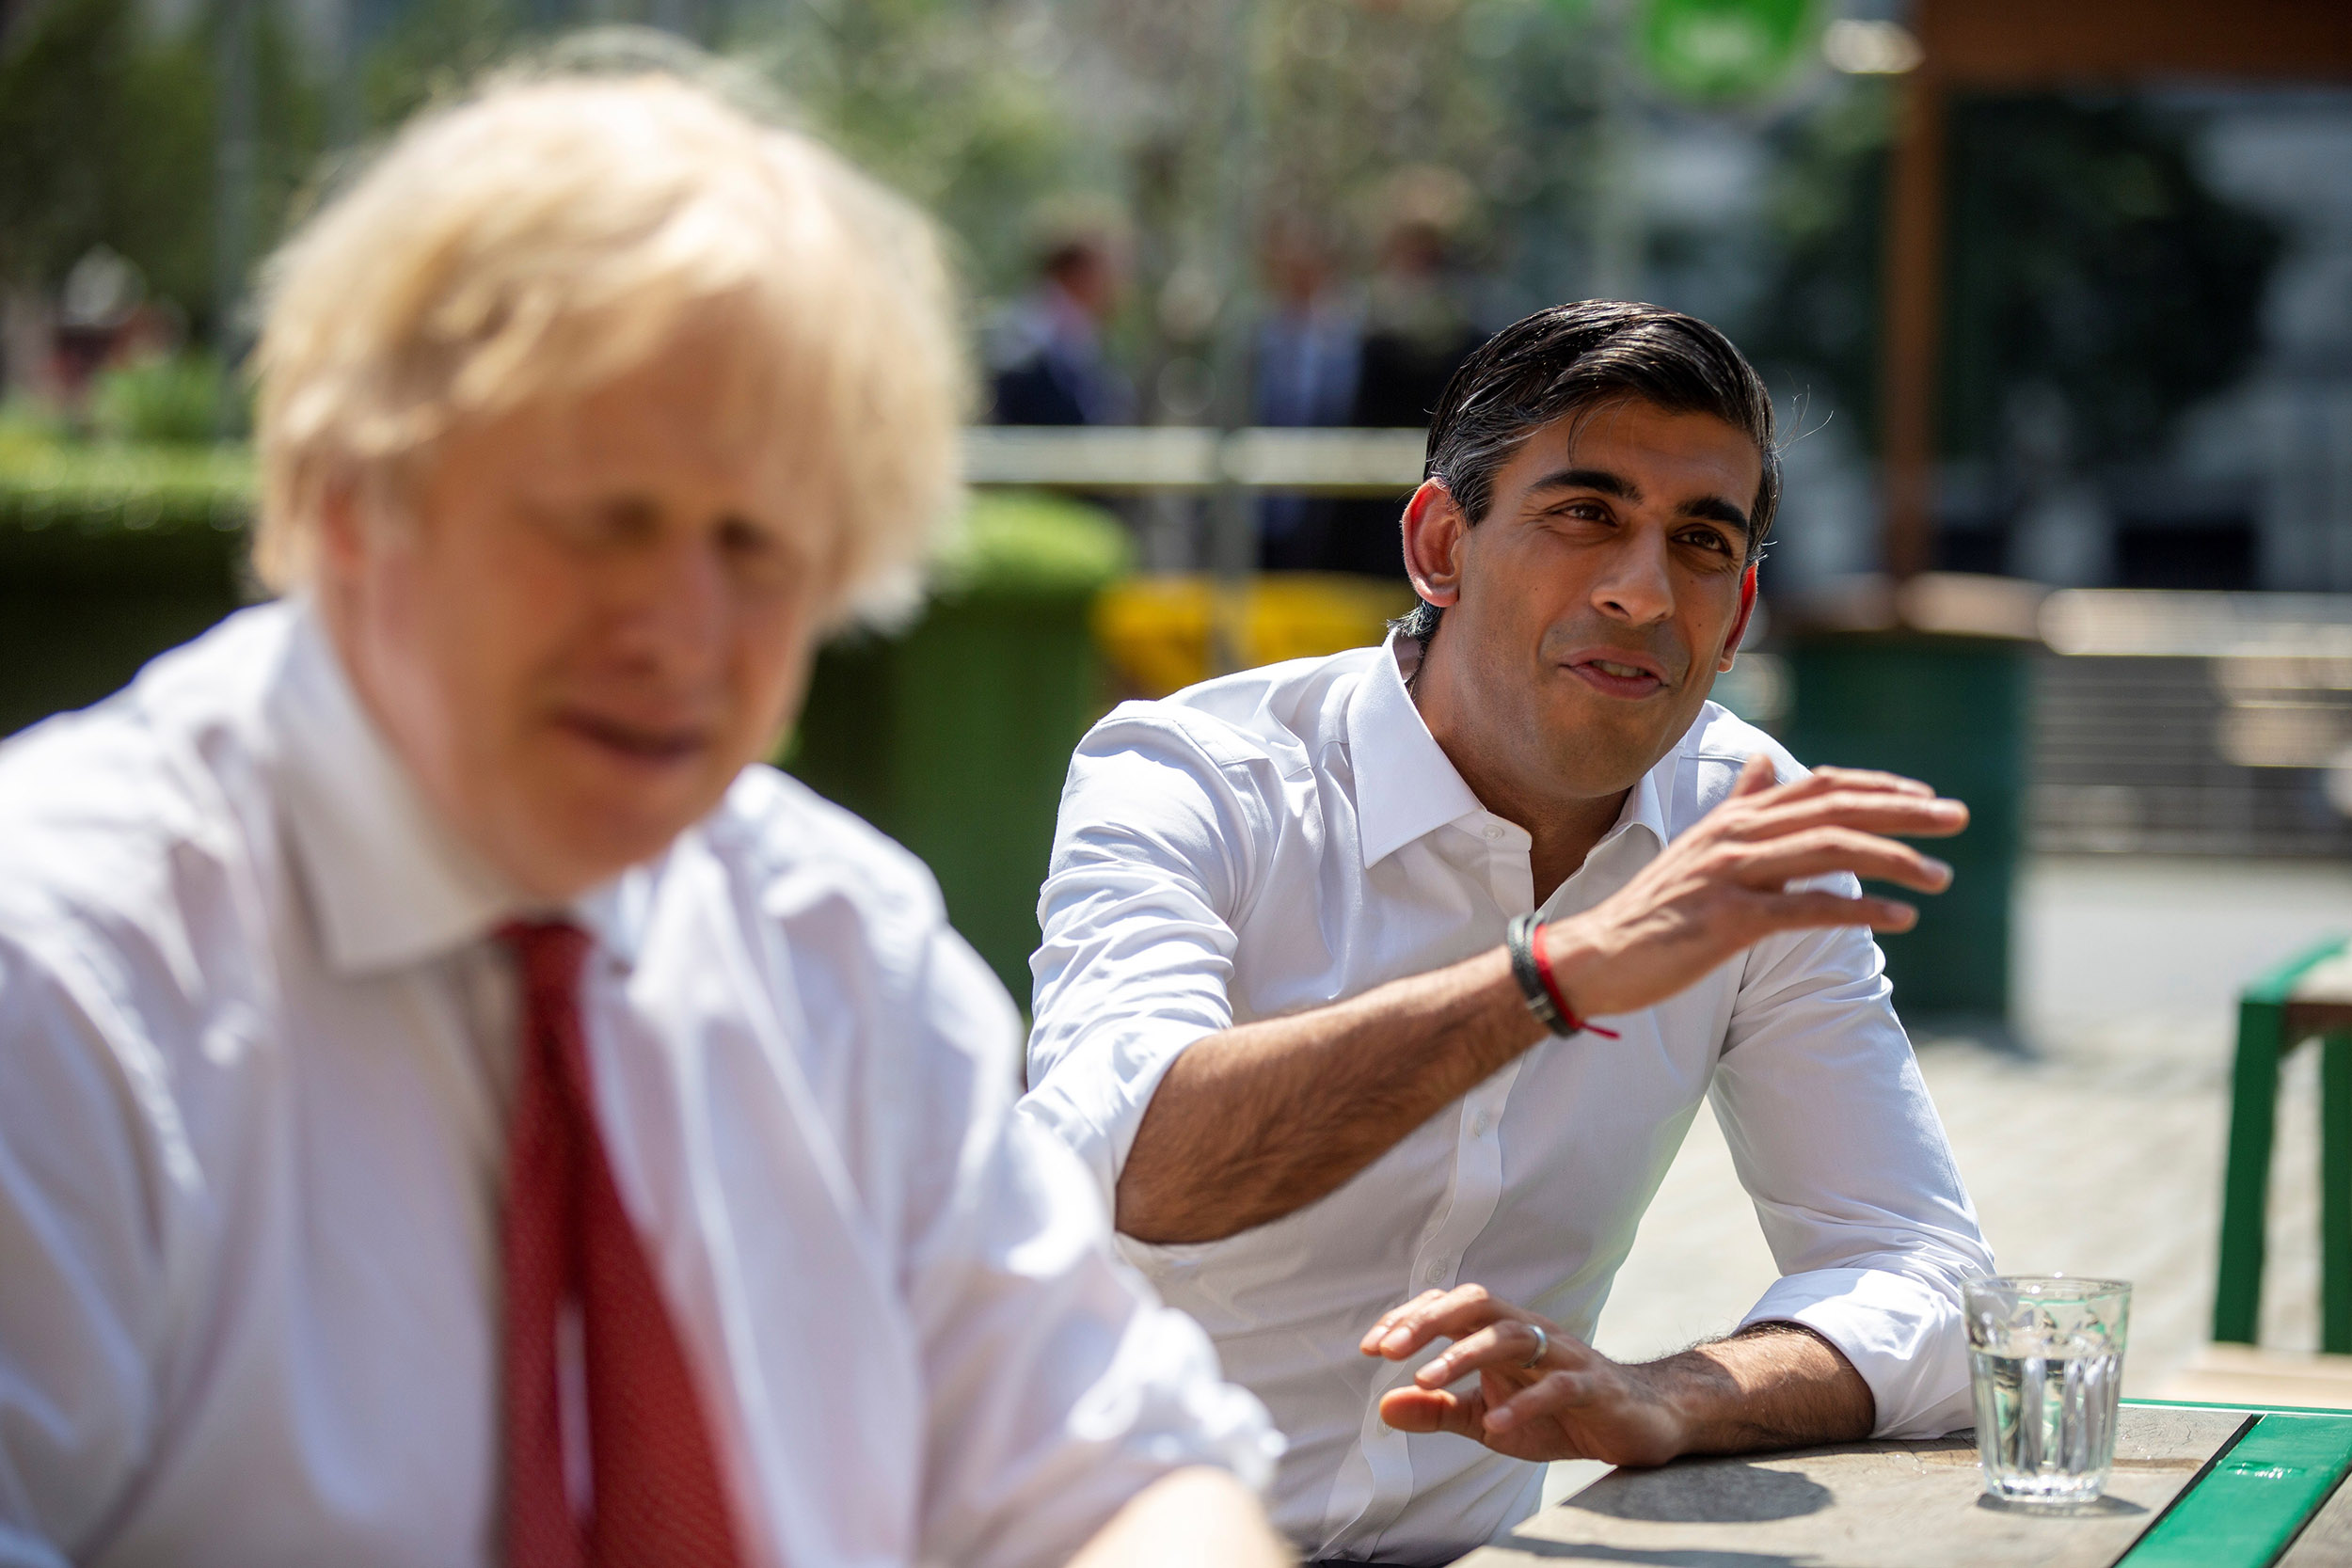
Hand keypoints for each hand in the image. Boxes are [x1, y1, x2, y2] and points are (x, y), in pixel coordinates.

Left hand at [1362, 1285, 1686, 1467]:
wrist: (1639, 1424)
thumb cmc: (1558, 1415)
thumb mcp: (1487, 1419)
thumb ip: (1438, 1411)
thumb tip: (1383, 1405)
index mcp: (1502, 1334)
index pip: (1449, 1309)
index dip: (1408, 1319)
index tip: (1369, 1346)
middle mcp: (1531, 1333)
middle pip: (1476, 1304)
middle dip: (1428, 1321)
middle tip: (1386, 1350)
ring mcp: (1564, 1355)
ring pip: (1512, 1336)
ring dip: (1464, 1355)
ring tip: (1425, 1380)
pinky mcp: (1594, 1386)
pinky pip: (1558, 1386)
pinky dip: (1525, 1403)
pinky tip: (1494, 1424)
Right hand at [1541, 753, 1965, 1021]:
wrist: (1595, 954)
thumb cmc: (1653, 907)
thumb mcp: (1696, 844)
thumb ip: (1738, 804)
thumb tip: (1765, 761)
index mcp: (1734, 817)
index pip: (1819, 786)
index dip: (1877, 786)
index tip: (1924, 795)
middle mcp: (1736, 835)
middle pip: (1834, 808)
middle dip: (1903, 810)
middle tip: (1957, 818)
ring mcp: (1731, 875)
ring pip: (1828, 849)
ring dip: (1894, 859)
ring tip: (1940, 877)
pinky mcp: (1728, 920)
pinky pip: (1805, 908)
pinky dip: (1858, 909)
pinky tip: (1899, 919)